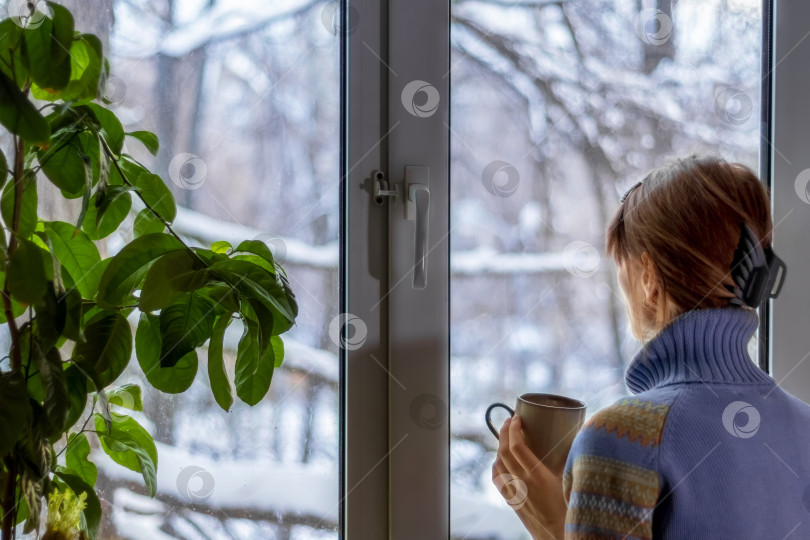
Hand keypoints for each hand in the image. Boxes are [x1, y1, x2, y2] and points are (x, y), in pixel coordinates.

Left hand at [492, 416, 566, 539]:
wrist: (560, 537)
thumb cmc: (571, 511)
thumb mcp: (572, 482)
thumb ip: (570, 462)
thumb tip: (577, 440)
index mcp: (538, 476)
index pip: (517, 446)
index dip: (513, 429)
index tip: (516, 418)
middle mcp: (522, 483)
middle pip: (504, 451)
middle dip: (503, 432)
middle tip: (509, 420)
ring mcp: (515, 493)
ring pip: (498, 464)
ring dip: (499, 447)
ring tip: (506, 437)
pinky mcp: (512, 502)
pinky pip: (497, 479)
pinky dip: (496, 465)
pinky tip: (499, 461)